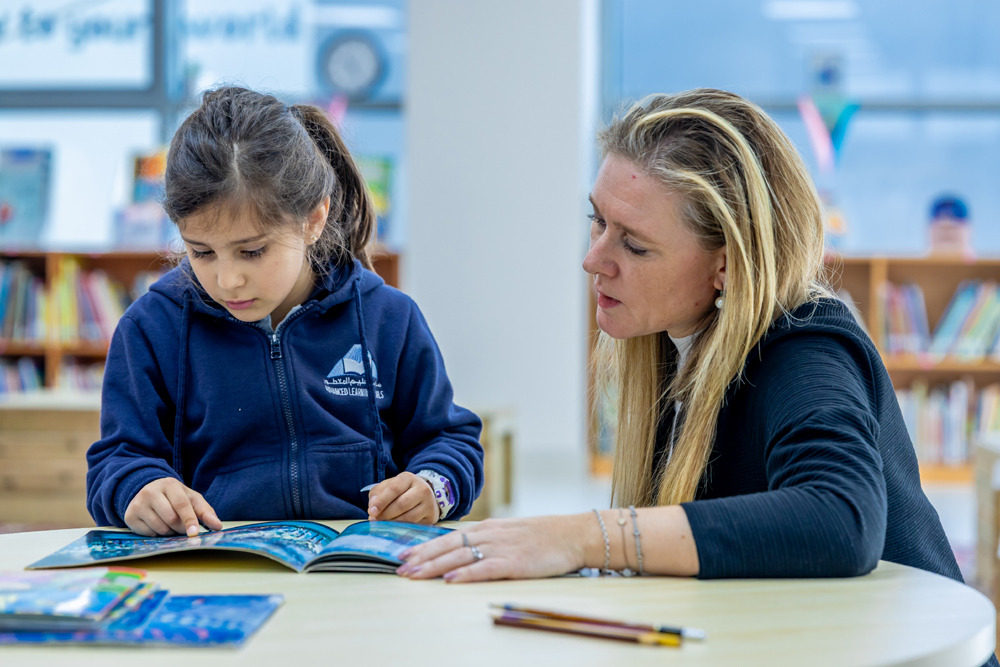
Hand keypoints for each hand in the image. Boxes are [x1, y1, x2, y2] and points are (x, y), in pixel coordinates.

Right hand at [124, 477, 222, 536]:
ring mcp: (138, 504)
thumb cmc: (174, 497)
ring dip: (170, 532)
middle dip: (181, 528)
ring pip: (160, 528)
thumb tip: (218, 526)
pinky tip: (157, 525)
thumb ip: (205, 511)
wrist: (147, 491)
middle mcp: (151, 492)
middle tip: (184, 529)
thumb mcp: (191, 499)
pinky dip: (157, 534)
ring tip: (170, 524)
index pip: (181, 504)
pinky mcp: (130, 516)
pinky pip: (148, 533)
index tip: (195, 533)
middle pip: (171, 518)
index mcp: (170, 485)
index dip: (189, 519)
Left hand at [367, 472, 438, 523]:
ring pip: (408, 517)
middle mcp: (422, 489)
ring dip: (392, 523)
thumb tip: (372, 508)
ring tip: (382, 524)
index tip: (371, 511)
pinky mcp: (431, 516)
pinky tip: (394, 528)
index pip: (394, 489)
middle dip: (385, 514)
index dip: (381, 501)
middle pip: (401, 504)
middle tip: (375, 520)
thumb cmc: (401, 491)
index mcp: (408, 478)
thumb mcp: (389, 486)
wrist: (424, 496)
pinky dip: (401, 528)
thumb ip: (377, 494)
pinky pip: (414, 525)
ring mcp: (428, 503)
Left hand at [396, 515, 588, 581]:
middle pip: (448, 546)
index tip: (405, 555)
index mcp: (488, 527)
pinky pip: (486, 568)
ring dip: (435, 567)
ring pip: (461, 557)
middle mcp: (490, 534)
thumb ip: (487, 540)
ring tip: (415, 575)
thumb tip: (463, 551)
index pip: (449, 537)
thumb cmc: (543, 536)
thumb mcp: (509, 532)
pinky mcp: (515, 563)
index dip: (425, 546)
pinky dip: (467, 574)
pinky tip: (451, 581)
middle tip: (400, 569)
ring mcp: (502, 547)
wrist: (573, 534)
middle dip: (422, 558)